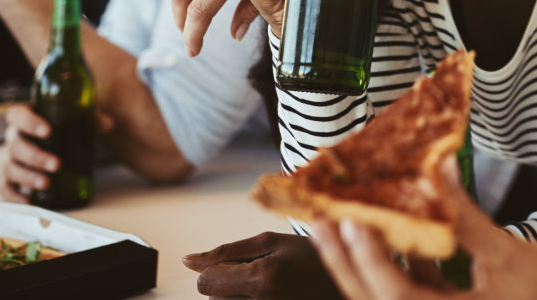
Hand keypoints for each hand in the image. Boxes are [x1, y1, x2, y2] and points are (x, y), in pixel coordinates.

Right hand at [0, 104, 114, 202]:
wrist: (54, 144)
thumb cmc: (62, 129)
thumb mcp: (76, 120)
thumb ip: (92, 119)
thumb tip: (109, 124)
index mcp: (24, 119)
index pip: (17, 115)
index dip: (29, 122)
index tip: (48, 131)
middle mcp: (14, 139)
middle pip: (16, 146)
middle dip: (36, 157)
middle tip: (57, 165)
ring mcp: (10, 160)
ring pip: (11, 169)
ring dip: (28, 177)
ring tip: (47, 184)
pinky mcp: (10, 180)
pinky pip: (6, 190)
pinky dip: (14, 197)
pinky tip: (29, 202)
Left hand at [184, 232, 337, 298]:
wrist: (348, 283)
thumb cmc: (313, 258)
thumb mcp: (272, 242)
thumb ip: (228, 251)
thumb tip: (187, 260)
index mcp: (264, 278)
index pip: (206, 283)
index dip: (215, 270)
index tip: (238, 264)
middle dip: (227, 286)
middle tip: (260, 274)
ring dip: (235, 299)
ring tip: (267, 288)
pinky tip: (269, 296)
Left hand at [306, 166, 536, 299]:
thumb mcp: (511, 255)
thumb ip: (464, 217)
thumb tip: (434, 168)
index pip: (391, 293)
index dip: (365, 255)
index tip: (348, 216)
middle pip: (376, 298)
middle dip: (346, 259)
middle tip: (322, 217)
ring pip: (392, 295)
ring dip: (369, 260)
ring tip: (348, 217)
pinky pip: (416, 291)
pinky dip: (402, 264)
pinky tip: (398, 230)